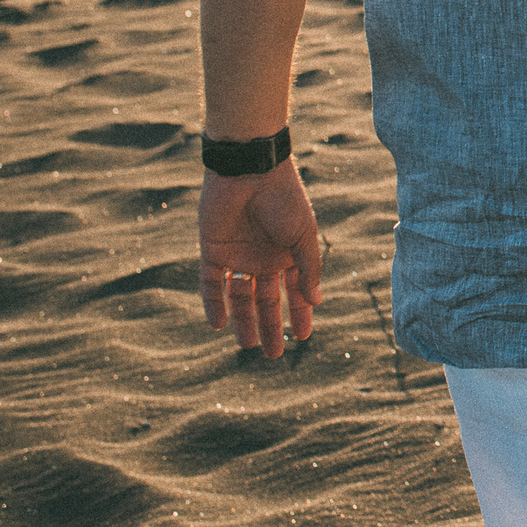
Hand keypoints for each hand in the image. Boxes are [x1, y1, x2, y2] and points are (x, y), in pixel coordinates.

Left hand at [199, 161, 321, 356]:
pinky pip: (210, 284)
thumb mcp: (303, 236)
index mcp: (288, 254)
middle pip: (266, 300)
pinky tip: (217, 325)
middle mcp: (263, 259)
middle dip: (271, 327)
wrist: (250, 170)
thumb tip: (316, 302)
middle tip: (273, 355)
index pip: (295, 292)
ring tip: (248, 345)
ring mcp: (237, 256)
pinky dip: (213, 304)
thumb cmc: (284, 199)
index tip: (304, 337)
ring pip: (239, 297)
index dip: (300, 314)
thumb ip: (308, 269)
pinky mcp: (213, 251)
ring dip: (243, 321)